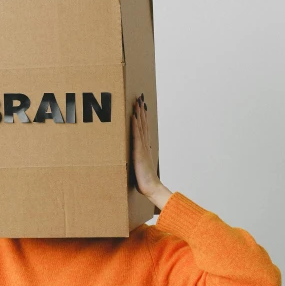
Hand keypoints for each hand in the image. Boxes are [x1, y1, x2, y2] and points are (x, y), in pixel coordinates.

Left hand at [131, 94, 171, 210]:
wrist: (151, 188)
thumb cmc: (144, 180)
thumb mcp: (139, 166)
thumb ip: (137, 159)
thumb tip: (134, 156)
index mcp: (144, 147)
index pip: (143, 128)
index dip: (142, 116)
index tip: (141, 105)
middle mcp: (144, 144)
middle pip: (143, 124)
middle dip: (141, 110)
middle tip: (139, 98)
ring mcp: (141, 147)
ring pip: (140, 127)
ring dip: (138, 114)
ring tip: (136, 102)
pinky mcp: (138, 152)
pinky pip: (136, 135)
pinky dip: (135, 125)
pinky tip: (133, 116)